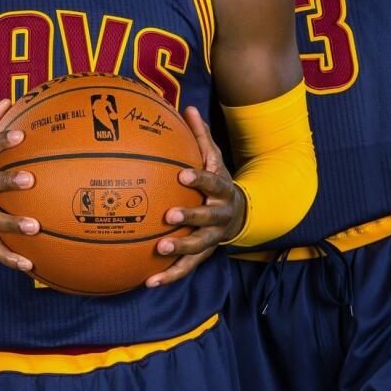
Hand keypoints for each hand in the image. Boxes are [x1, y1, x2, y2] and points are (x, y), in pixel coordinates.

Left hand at [145, 106, 244, 288]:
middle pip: (207, 218)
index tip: (182, 174)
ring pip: (199, 247)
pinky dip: (169, 276)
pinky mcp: (203, 255)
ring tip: (159, 250)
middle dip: (190, 217)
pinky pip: (186, 268)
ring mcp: (213, 238)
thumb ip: (200, 137)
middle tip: (170, 216)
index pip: (212, 182)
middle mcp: (220, 216)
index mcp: (222, 190)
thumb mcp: (214, 158)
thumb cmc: (218, 180)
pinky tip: (148, 283)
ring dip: (180, 251)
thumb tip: (187, 107)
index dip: (199, 179)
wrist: (241, 213)